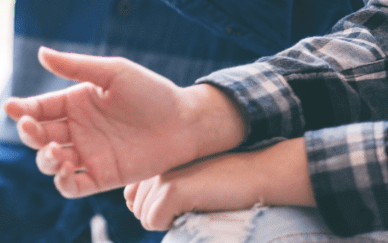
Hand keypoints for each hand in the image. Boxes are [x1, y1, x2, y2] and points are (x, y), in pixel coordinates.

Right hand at [4, 47, 245, 197]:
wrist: (186, 122)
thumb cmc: (152, 92)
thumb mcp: (114, 72)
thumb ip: (77, 66)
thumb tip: (41, 53)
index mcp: (75, 103)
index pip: (39, 108)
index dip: (22, 110)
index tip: (13, 108)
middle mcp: (76, 130)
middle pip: (39, 136)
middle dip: (29, 134)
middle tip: (31, 128)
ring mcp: (87, 155)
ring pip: (50, 162)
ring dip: (44, 159)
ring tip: (55, 152)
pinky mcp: (101, 177)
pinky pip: (73, 186)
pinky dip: (63, 184)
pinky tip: (65, 173)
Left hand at [124, 138, 314, 230]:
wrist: (257, 175)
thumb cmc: (225, 183)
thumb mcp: (187, 182)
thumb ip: (159, 190)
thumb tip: (133, 208)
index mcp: (156, 163)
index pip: (130, 197)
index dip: (152, 209)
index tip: (179, 204)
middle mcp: (154, 166)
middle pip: (138, 210)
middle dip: (162, 217)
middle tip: (192, 206)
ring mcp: (161, 177)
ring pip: (145, 218)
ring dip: (168, 221)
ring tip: (195, 207)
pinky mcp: (172, 189)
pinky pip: (154, 221)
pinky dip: (171, 225)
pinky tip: (194, 211)